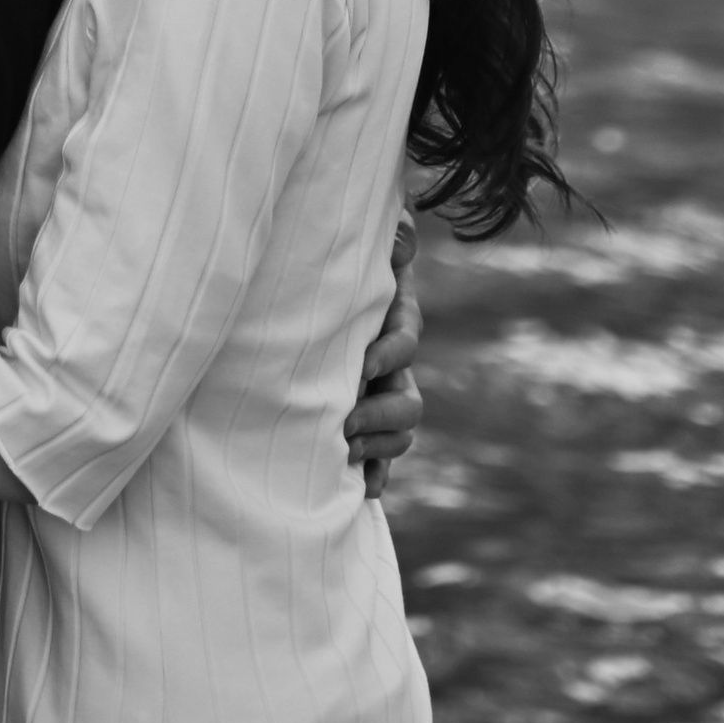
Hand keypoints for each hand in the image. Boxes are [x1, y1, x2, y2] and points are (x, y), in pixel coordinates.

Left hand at [345, 213, 423, 500]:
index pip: (405, 340)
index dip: (389, 353)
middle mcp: (393, 364)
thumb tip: (402, 233)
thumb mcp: (361, 249)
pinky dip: (378, 473)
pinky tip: (366, 489)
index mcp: (393, 320)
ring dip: (377, 447)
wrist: (315, 294)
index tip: (363, 364)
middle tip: (345, 421)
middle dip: (380, 415)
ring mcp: (382, 396)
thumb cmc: (339, 264)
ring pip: (400, 432)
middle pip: (408, 401)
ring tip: (344, 450)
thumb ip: (385, 239)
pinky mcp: (364, 421)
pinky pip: (382, 457)